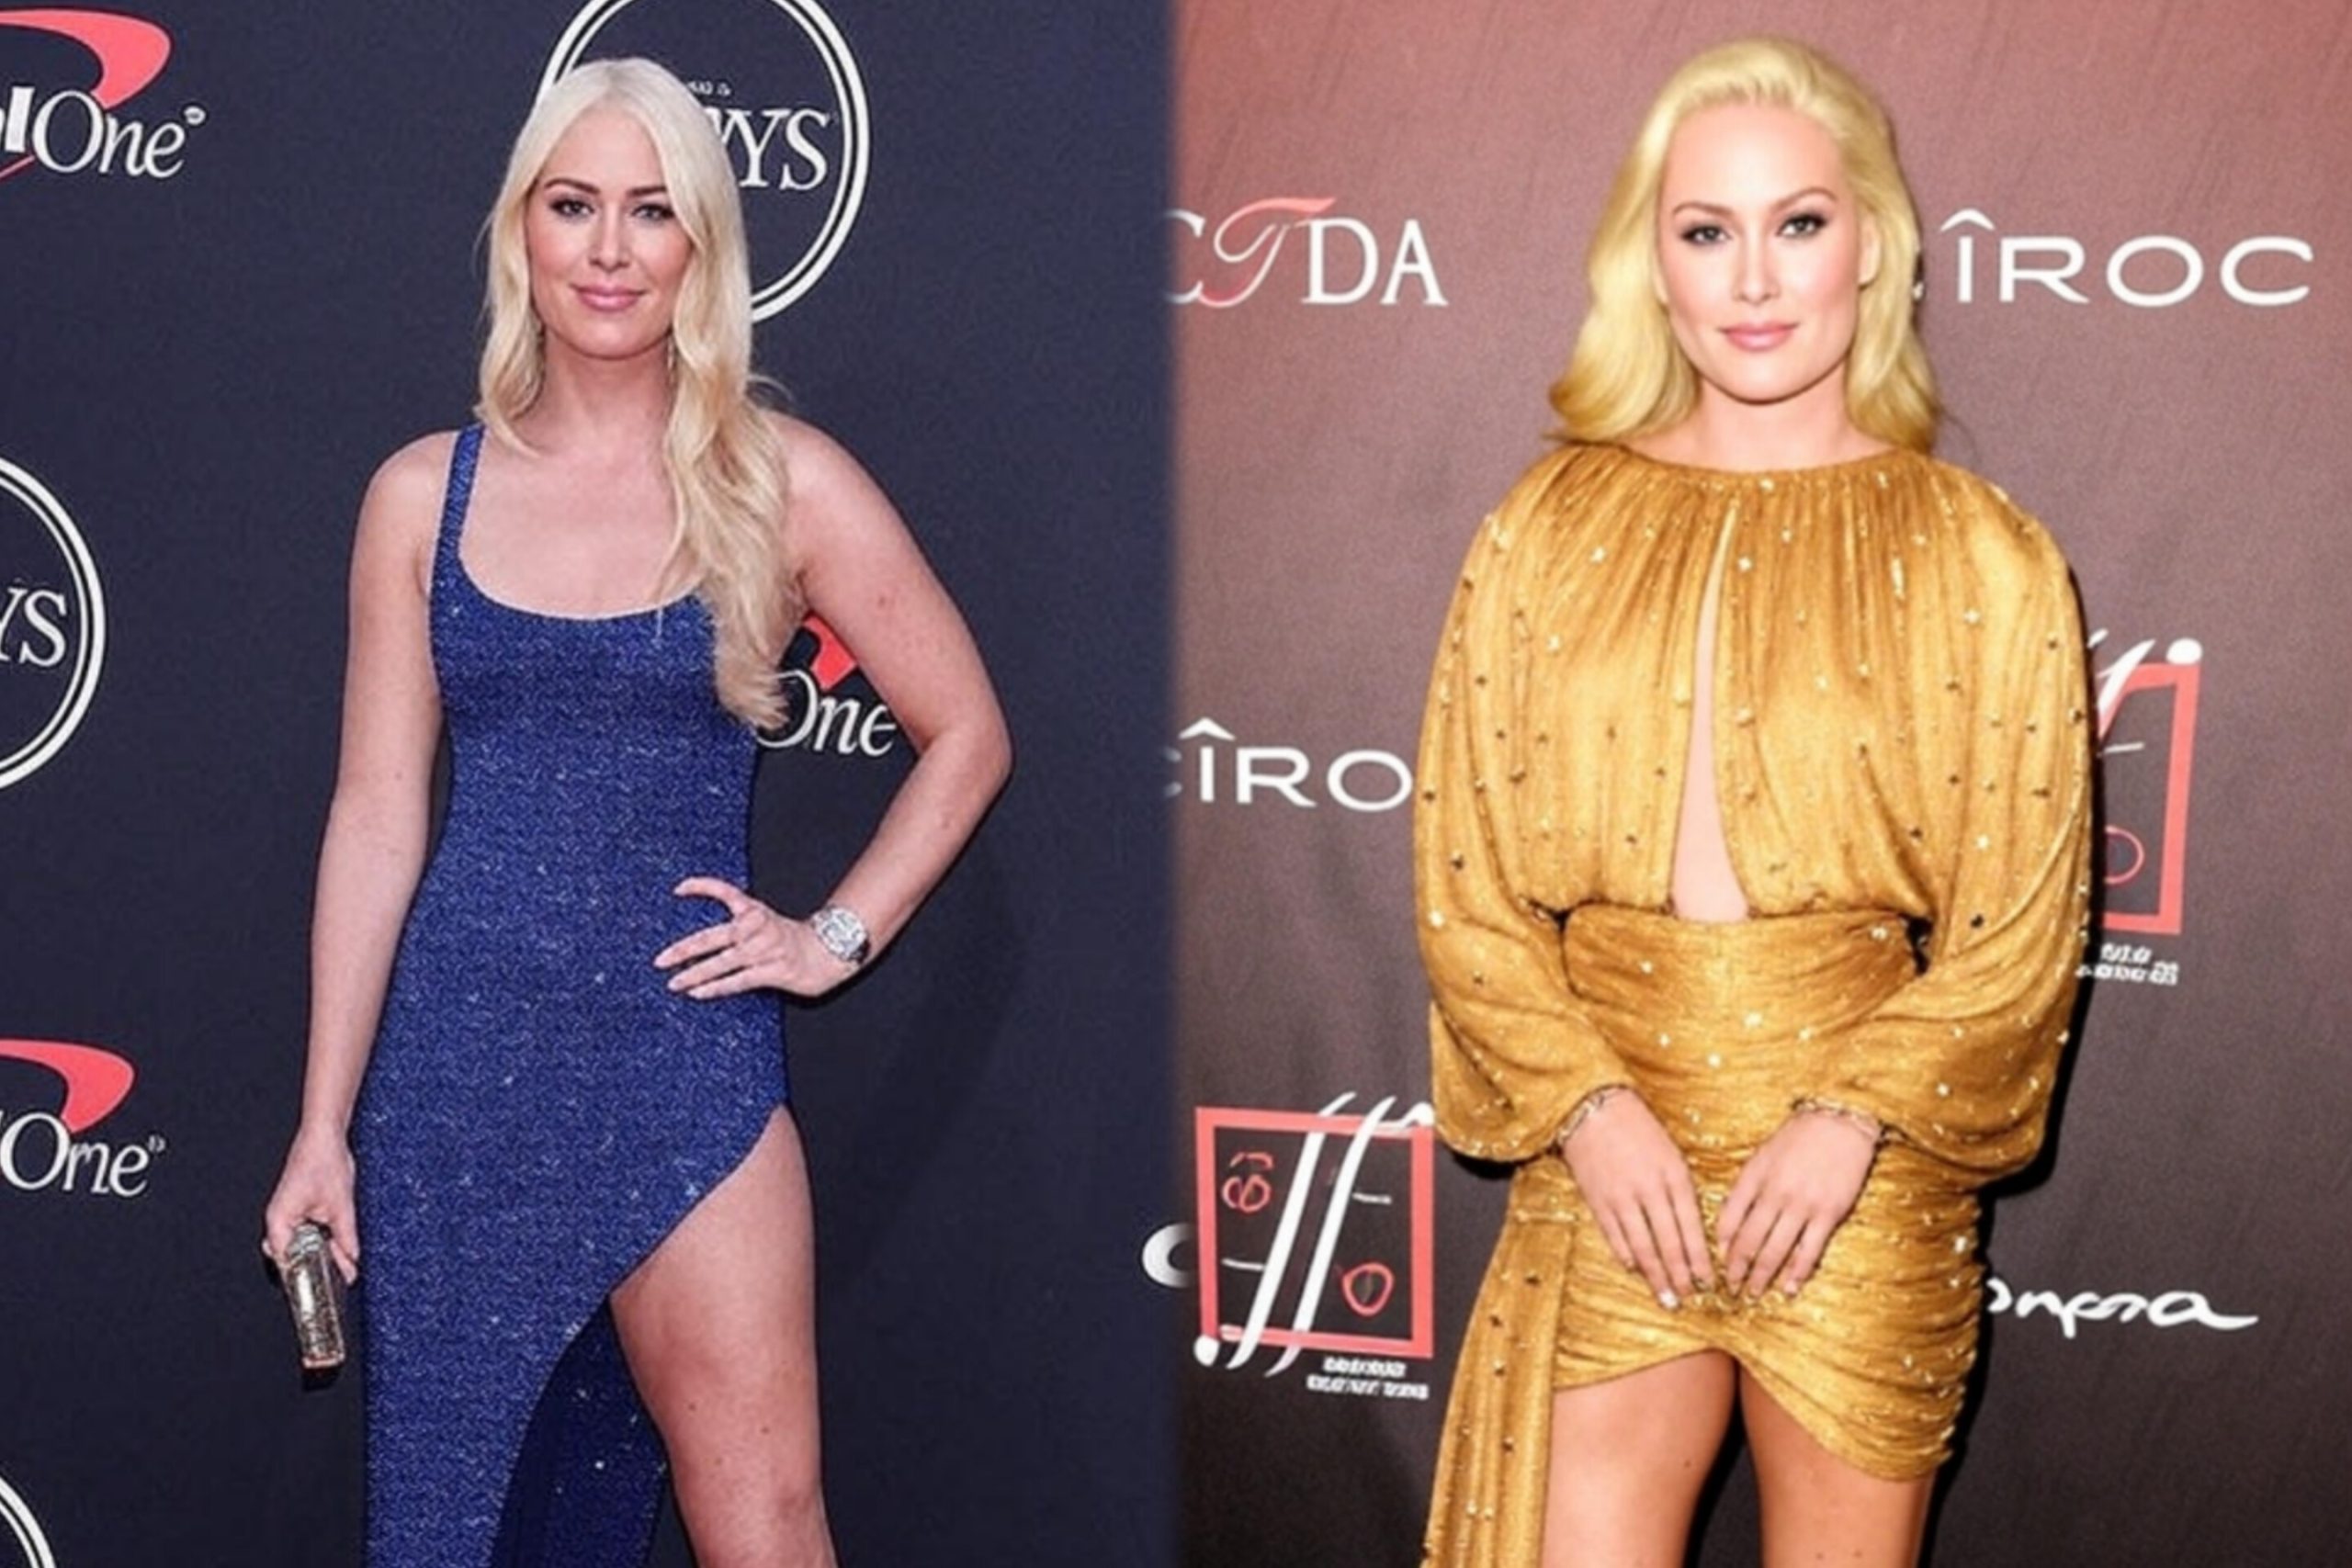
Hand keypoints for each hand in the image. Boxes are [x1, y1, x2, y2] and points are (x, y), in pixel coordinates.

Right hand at [261, 1123, 359, 1284]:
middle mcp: (279, 1220)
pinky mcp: (297, 1209)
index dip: (303, 1278)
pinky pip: (307, 1232)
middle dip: (317, 1266)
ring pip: (302, 1245)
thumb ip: (346, 1236)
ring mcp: (286, 1215)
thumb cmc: (324, 1161)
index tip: (321, 1292)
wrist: (323, 1136)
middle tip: (340, 1279)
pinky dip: (322, 1240)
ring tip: (345, 1266)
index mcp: (280, 1221)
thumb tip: (351, 1259)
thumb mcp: (341, 1205)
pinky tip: (340, 1247)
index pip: (285, 1261)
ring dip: (322, 1253)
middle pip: (294, 1256)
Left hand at [657, 876, 858, 999]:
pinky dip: (716, 987)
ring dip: (694, 975)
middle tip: (659, 960)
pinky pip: (738, 981)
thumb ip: (737, 920)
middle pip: (712, 937)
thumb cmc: (788, 939)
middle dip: (683, 950)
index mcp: (754, 910)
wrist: (827, 952)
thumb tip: (699, 935)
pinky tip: (698, 993)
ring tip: (673, 983)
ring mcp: (765, 949)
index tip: (677, 890)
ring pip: (722, 963)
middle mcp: (757, 927)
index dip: (701, 887)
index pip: (725, 891)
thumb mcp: (763, 920)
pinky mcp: (773, 970)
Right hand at [1558, 1090, 1713, 1307]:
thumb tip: (1691, 1228)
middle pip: (1669, 1243)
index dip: (1700, 1259)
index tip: (1708, 1281)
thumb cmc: (1638, 1126)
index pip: (1692, 1227)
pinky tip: (1636, 1270)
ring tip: (1666, 1297)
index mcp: (1674, 1176)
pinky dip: (1627, 1257)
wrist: (1592, 1107)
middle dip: (1681, 1274)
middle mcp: (1649, 1191)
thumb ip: (1681, 1189)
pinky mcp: (1597, 1201)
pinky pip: (1615, 1237)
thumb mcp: (1670, 1153)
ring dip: (1656, 1276)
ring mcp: (1621, 1198)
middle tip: (1689, 1298)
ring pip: (1642, 1247)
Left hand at [1715, 1109, 1877, 1298]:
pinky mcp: (1829, 1214)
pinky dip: (1797, 1272)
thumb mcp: (1762, 1157)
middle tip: (1730, 1289)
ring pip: (1776, 1250)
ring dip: (1762, 1276)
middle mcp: (1775, 1194)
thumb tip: (1729, 1223)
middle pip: (1749, 1240)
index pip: (1729, 1219)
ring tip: (1753, 1293)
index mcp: (1754, 1178)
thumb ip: (1745, 1188)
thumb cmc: (1798, 1138)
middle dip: (1737, 1268)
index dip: (1721, 1245)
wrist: (1839, 1123)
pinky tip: (1789, 1288)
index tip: (1716, 1263)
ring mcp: (1802, 1205)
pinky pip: (1810, 1250)